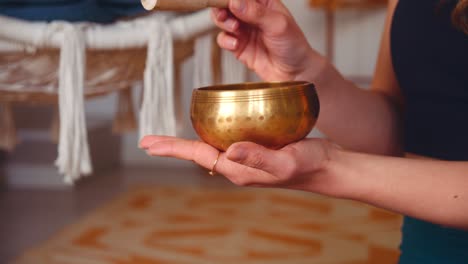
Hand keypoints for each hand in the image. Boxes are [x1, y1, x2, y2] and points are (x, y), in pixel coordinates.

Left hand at [140, 136, 344, 196]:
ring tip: (168, 138)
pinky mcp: (256, 148)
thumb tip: (229, 150)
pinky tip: (209, 127)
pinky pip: (228, 140)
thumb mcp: (286, 162)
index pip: (199, 156)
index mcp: (239, 170)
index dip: (173, 148)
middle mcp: (238, 165)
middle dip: (173, 147)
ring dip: (189, 141)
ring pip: (211, 147)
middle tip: (148, 141)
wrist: (327, 167)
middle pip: (199, 153)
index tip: (148, 144)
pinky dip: (213, 132)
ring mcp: (246, 157)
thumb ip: (258, 157)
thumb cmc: (310, 166)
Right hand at [211, 0, 323, 81]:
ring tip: (234, 28)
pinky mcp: (238, 46)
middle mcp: (251, 14)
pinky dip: (225, 40)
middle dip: (222, 8)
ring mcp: (244, 30)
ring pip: (222, 19)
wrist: (294, 73)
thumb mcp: (278, 25)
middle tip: (224, 15)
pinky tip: (235, 44)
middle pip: (227, 4)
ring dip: (223, 22)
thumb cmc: (294, 46)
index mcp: (264, 3)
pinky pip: (223, 39)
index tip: (227, 1)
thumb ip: (256, 13)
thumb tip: (235, 2)